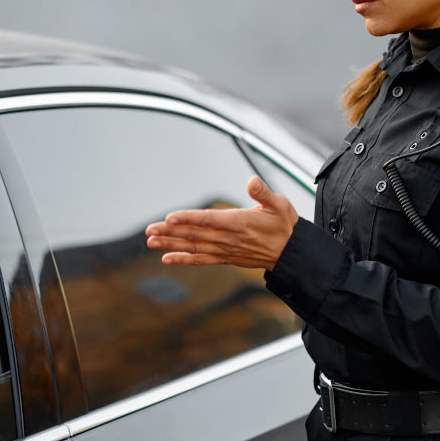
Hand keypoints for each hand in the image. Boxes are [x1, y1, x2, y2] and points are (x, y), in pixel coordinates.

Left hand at [145, 175, 297, 269]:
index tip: (169, 218)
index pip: (208, 220)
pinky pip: (200, 259)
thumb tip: (251, 181)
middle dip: (170, 231)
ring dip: (171, 244)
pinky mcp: (225, 258)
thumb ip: (264, 193)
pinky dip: (183, 259)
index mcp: (238, 223)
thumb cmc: (284, 225)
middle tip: (149, 229)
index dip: (187, 218)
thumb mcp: (280, 204)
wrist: (290, 253)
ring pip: (193, 247)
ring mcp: (225, 250)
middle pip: (194, 234)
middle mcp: (228, 239)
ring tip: (151, 241)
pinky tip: (167, 258)